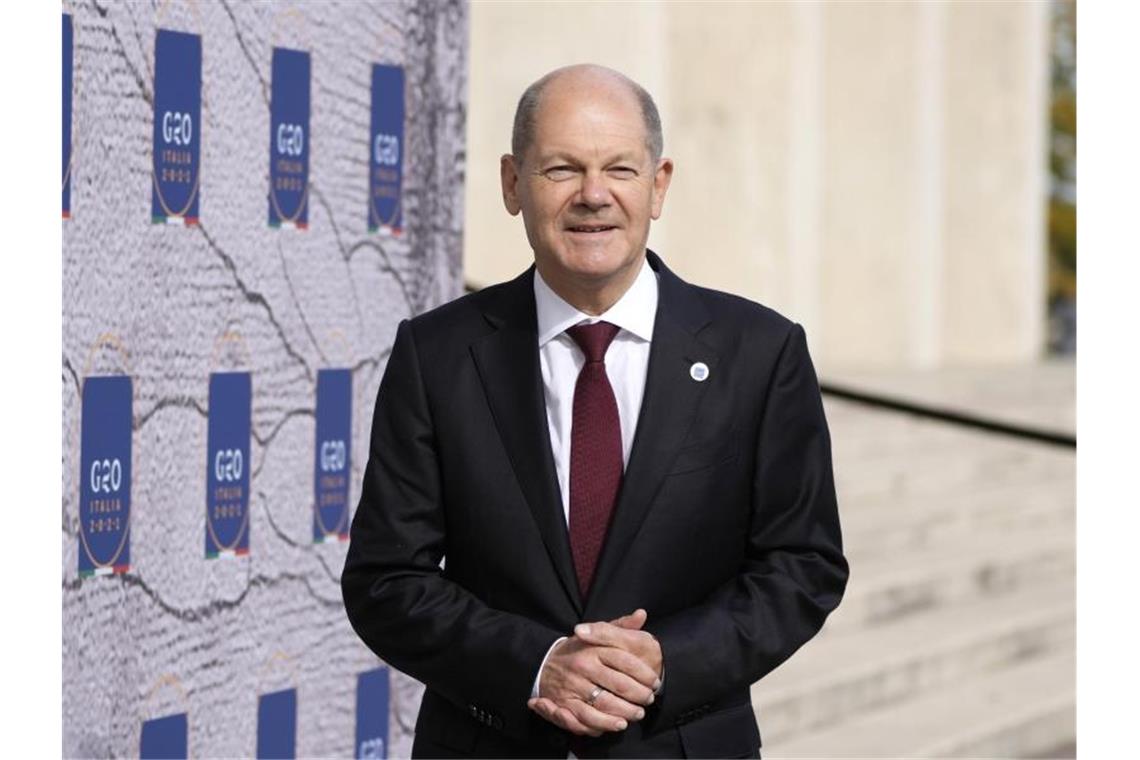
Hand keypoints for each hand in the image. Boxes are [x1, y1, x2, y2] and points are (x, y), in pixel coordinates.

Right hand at [528, 609, 659, 736]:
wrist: (544, 662)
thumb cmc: (579, 649)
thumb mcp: (598, 633)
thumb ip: (621, 626)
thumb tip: (641, 614)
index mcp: (594, 648)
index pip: (626, 661)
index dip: (644, 674)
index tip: (655, 682)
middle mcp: (584, 665)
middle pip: (619, 684)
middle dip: (639, 695)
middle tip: (649, 700)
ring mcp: (574, 685)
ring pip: (606, 702)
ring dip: (626, 711)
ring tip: (638, 714)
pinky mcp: (565, 702)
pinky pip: (588, 717)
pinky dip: (605, 723)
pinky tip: (618, 724)